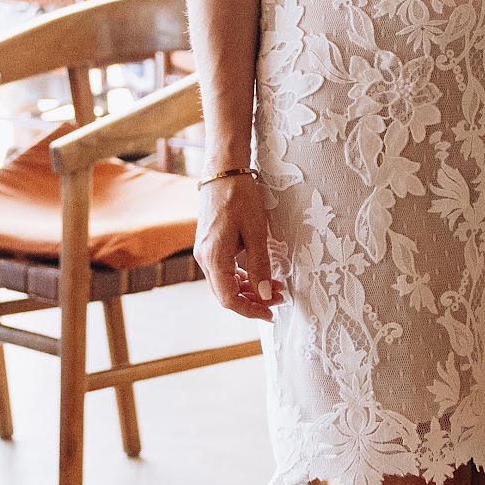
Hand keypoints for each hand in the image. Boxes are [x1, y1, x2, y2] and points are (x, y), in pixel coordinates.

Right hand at [195, 173, 285, 322]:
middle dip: (254, 300)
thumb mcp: (256, 232)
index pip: (229, 299)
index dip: (250, 310)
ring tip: (276, 286)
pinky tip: (259, 275)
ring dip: (249, 289)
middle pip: (226, 294)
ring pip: (225, 283)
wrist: (224, 171)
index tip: (271, 314)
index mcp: (214, 257)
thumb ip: (260, 265)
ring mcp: (204, 251)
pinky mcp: (209, 245)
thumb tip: (266, 295)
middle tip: (280, 298)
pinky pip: (224, 270)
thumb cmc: (240, 196)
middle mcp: (204, 258)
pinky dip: (241, 277)